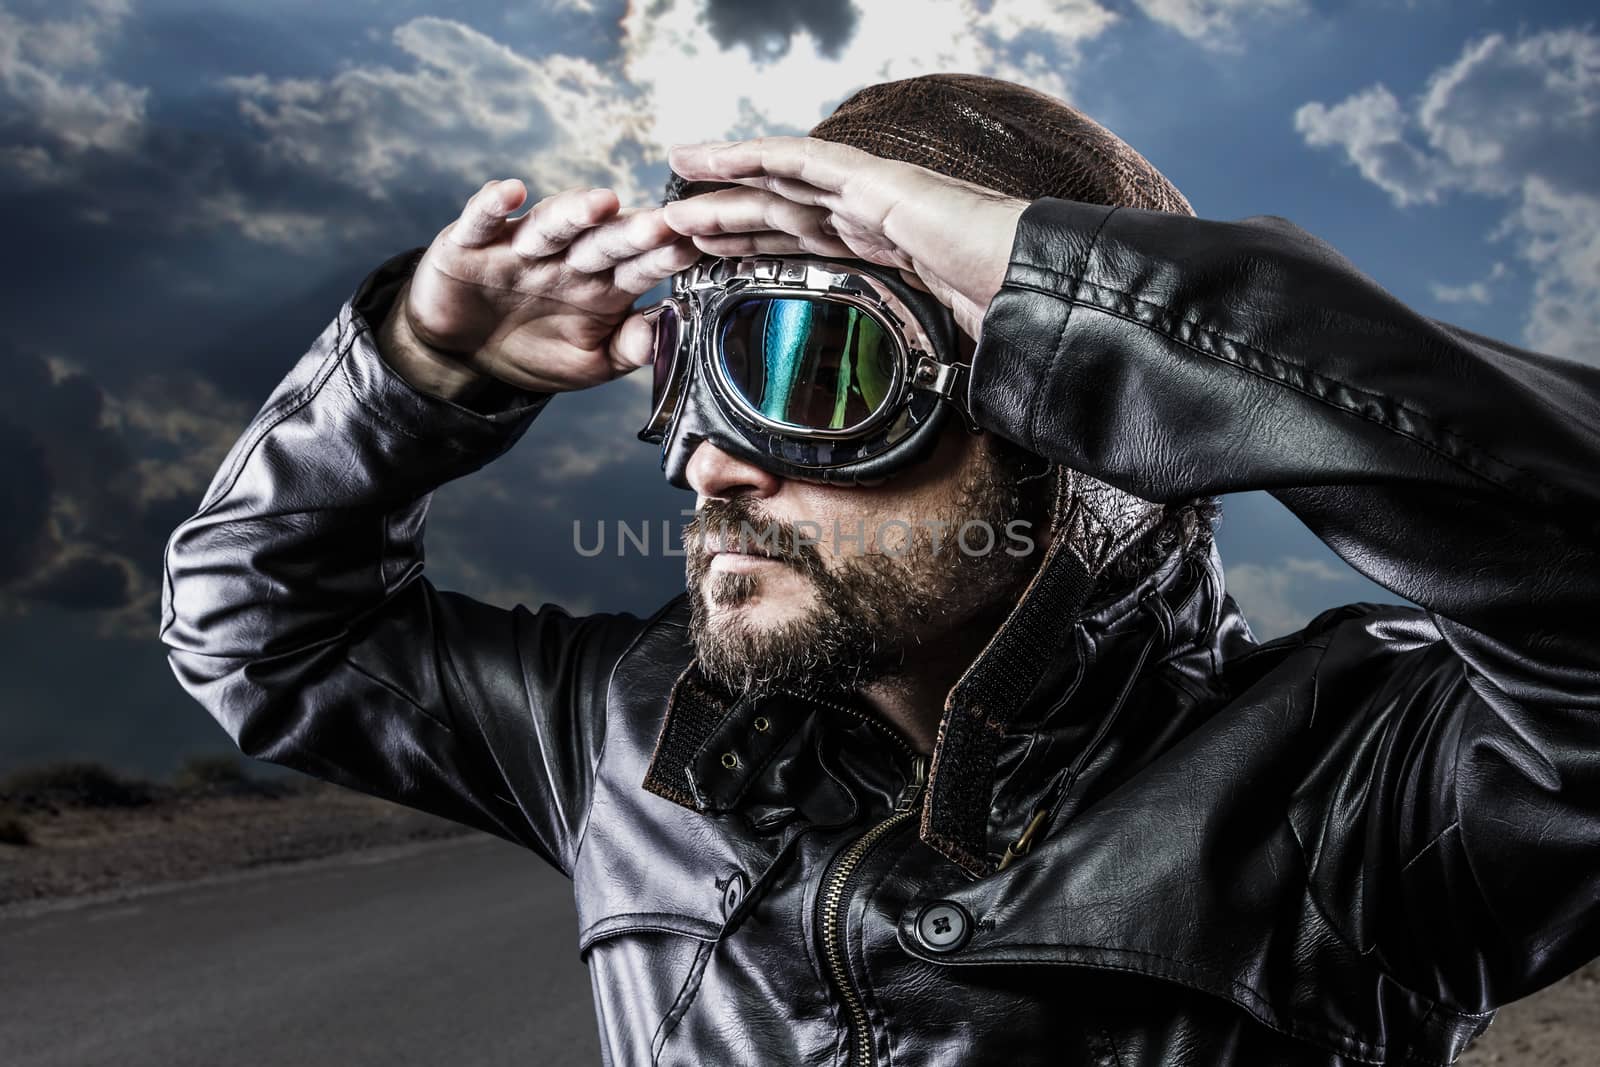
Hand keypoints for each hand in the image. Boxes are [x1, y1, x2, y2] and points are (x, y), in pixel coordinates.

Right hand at [382, 180, 701, 399]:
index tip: (693, 247)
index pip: (639, 266)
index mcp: (601, 283)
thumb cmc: (534, 350)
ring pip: (549, 224)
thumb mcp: (588, 362)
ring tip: (601, 203)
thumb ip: (627, 349)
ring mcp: (520, 246)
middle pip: (602, 240)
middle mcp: (566, 257)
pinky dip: (493, 204)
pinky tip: (512, 192)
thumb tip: (663, 335)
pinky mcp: (471, 242)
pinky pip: (482, 219)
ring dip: (574, 212)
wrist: (464, 356)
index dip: (664, 256)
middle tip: (663, 222)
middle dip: (631, 231)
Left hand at [662, 137, 1029, 340]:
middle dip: (728, 212)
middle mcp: (872, 217)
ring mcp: (873, 194)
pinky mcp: (877, 181)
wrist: (1040, 288)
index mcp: (884, 252)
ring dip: (725, 180)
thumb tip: (939, 427)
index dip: (755, 243)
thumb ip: (925, 369)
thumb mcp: (947, 352)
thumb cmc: (1010, 316)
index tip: (710, 255)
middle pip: (783, 210)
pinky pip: (803, 161)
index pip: (804, 242)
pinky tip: (713, 158)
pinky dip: (753, 156)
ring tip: (675, 177)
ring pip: (781, 181)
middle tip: (676, 221)